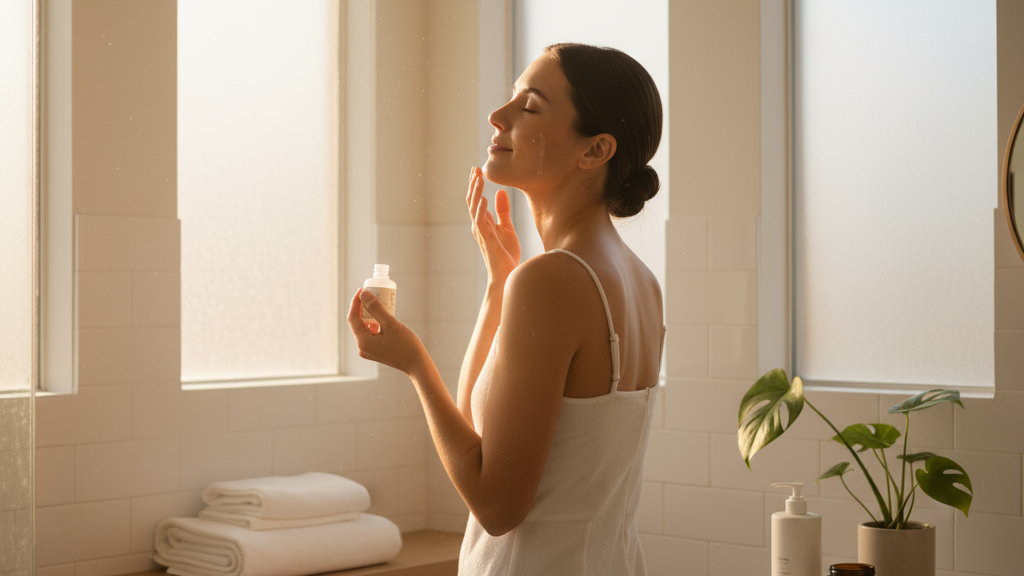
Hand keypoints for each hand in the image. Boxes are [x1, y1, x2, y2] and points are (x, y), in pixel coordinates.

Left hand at [347, 288, 426, 375]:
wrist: (417, 365)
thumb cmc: (406, 345)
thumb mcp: (391, 324)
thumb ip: (376, 308)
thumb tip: (363, 294)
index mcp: (363, 341)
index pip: (353, 317)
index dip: (356, 302)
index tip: (362, 290)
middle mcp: (362, 347)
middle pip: (357, 323)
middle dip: (363, 307)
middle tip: (372, 295)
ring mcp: (368, 351)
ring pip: (364, 328)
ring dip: (370, 315)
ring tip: (379, 304)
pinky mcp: (375, 351)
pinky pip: (370, 334)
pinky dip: (375, 324)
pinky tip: (383, 318)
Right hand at [467, 167, 520, 283]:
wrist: (507, 275)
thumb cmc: (506, 254)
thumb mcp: (507, 228)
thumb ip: (502, 211)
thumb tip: (500, 192)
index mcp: (483, 222)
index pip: (476, 200)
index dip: (476, 185)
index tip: (477, 170)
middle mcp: (479, 226)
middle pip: (472, 201)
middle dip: (473, 185)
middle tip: (475, 169)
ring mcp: (482, 233)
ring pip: (474, 208)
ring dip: (476, 193)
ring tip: (478, 178)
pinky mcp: (487, 240)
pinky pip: (481, 222)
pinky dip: (481, 210)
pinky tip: (483, 199)